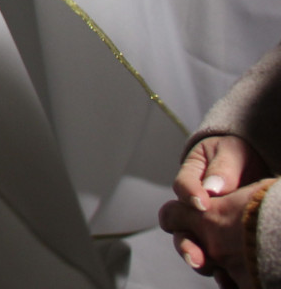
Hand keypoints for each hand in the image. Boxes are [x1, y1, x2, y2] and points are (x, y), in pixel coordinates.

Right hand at [162, 135, 270, 281]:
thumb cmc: (236, 153)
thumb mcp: (231, 153)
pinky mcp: (217, 235)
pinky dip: (218, 265)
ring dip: (195, 253)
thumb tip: (213, 187)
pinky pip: (212, 251)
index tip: (202, 205)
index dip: (189, 196)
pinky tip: (225, 274)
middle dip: (185, 238)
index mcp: (191, 175)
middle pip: (177, 222)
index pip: (182, 185)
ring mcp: (202, 220)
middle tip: (194, 252)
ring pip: (190, 240)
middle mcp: (191, 201)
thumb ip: (222, 168)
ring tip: (204, 265)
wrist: (250, 162)